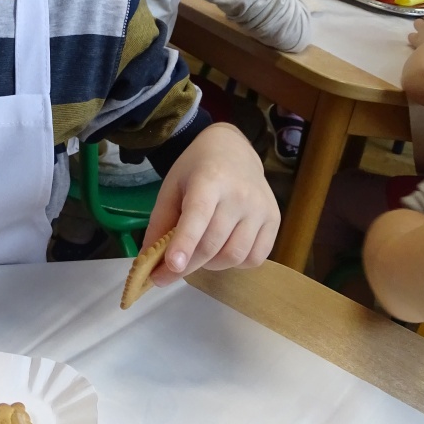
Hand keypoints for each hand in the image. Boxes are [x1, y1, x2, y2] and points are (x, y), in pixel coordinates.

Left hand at [141, 124, 278, 283]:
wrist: (233, 150)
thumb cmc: (197, 170)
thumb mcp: (171, 188)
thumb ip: (159, 224)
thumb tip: (148, 262)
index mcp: (209, 179)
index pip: (198, 215)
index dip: (185, 242)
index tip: (172, 266)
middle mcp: (240, 193)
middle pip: (213, 244)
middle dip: (187, 266)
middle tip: (167, 273)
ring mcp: (261, 208)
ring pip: (234, 256)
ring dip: (211, 264)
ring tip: (200, 251)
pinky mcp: (274, 220)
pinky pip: (255, 258)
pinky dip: (236, 263)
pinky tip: (224, 248)